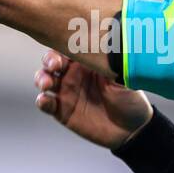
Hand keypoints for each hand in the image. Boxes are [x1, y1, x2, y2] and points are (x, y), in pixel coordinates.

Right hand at [34, 50, 152, 149]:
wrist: (132, 130)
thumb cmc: (131, 99)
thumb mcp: (125, 77)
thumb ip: (114, 62)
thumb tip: (112, 42)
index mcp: (87, 61)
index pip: (70, 46)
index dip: (63, 43)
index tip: (65, 47)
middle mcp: (74, 73)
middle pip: (52, 60)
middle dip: (49, 60)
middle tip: (55, 66)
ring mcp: (66, 92)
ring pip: (44, 79)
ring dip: (41, 78)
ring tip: (47, 84)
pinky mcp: (62, 111)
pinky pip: (46, 103)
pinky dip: (42, 101)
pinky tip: (46, 101)